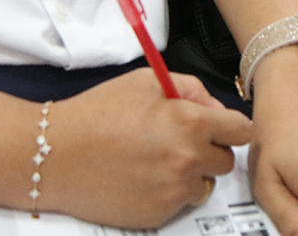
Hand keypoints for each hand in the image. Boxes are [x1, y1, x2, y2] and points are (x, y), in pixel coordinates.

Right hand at [44, 68, 252, 227]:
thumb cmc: (95, 115)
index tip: (225, 129)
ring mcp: (173, 192)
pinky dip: (168, 193)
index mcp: (189, 123)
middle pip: (226, 161)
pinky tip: (142, 177)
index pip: (242, 130)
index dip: (232, 127)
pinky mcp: (157, 215)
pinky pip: (179, 204)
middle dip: (209, 150)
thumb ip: (191, 89)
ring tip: (156, 159)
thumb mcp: (147, 81)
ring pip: (204, 185)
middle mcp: (187, 160)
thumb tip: (215, 108)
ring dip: (190, 174)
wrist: (54, 155)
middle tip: (180, 141)